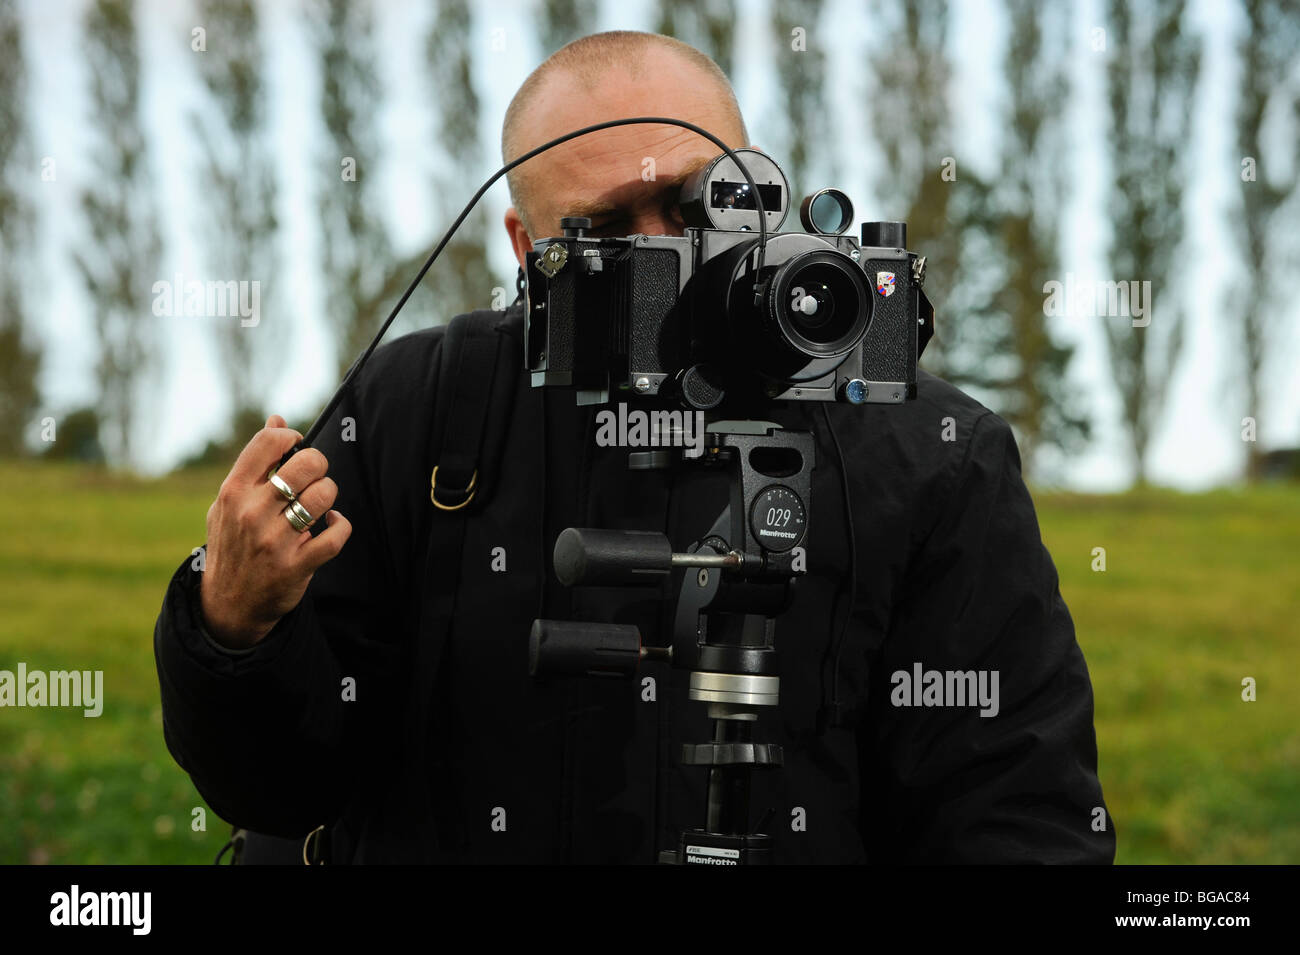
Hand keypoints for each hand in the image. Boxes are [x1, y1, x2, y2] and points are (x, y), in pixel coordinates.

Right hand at [198, 415, 352, 648]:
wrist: (228, 604)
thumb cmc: (232, 543)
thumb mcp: (230, 501)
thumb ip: (254, 462)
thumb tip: (277, 419)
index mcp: (233, 492)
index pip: (268, 442)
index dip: (291, 437)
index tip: (296, 447)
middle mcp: (252, 514)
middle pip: (305, 465)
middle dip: (318, 465)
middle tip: (314, 477)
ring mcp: (274, 541)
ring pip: (323, 497)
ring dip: (329, 495)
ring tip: (320, 503)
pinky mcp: (296, 566)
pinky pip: (336, 536)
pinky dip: (340, 525)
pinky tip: (331, 524)